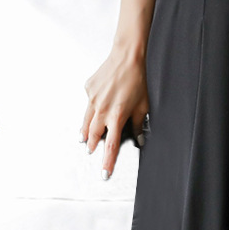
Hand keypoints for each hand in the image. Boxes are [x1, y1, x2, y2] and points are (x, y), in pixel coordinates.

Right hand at [81, 43, 148, 179]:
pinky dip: (91, 107)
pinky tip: (96, 105)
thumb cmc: (137, 78)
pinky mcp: (88, 88)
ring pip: (86, 121)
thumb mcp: (143, 105)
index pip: (110, 146)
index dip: (107, 162)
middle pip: (93, 136)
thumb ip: (139, 124)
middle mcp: (102, 110)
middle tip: (91, 152)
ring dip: (86, 131)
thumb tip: (140, 139)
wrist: (127, 56)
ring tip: (84, 139)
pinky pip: (88, 103)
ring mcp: (92, 99)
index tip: (104, 173)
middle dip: (92, 145)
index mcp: (117, 117)